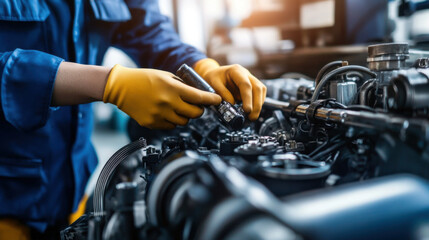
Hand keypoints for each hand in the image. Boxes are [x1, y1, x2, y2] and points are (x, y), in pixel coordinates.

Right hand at [103, 64, 221, 128]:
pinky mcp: (152, 123)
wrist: (121, 87)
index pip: (199, 97)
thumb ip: (182, 86)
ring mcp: (159, 115)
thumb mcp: (166, 76)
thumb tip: (199, 95)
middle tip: (196, 105)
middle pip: (195, 113)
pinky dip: (172, 120)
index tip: (218, 100)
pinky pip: (171, 126)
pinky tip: (165, 112)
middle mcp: (167, 103)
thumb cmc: (143, 78)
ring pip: (184, 121)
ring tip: (176, 107)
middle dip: (199, 109)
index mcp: (172, 88)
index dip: (211, 100)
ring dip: (185, 115)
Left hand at [194, 59, 265, 120]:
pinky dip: (258, 104)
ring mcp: (251, 79)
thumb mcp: (212, 83)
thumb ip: (222, 93)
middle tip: (252, 117)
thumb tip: (232, 104)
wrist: (216, 74)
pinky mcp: (253, 86)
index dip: (248, 98)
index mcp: (236, 71)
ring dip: (258, 105)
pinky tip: (252, 112)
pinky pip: (260, 94)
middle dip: (256, 104)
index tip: (247, 110)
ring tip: (252, 117)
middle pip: (257, 88)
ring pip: (261, 91)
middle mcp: (246, 74)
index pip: (245, 85)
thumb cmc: (214, 78)